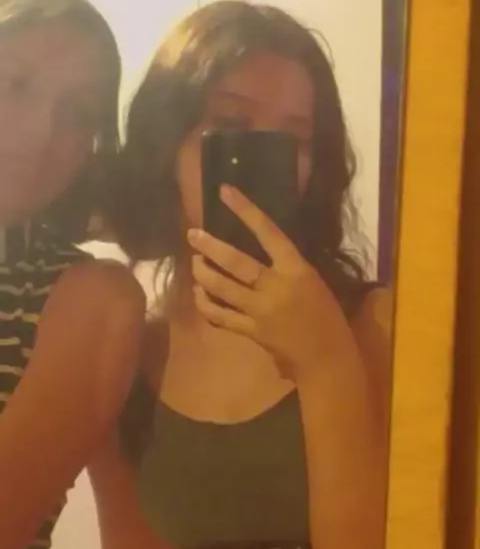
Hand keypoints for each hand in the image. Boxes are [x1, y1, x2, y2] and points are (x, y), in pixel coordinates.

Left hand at [187, 185, 349, 375]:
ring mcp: (261, 311)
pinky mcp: (251, 332)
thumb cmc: (326, 315)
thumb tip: (258, 250)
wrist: (327, 356)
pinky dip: (206, 305)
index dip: (246, 211)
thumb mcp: (312, 281)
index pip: (268, 233)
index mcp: (296, 269)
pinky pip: (220, 316)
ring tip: (195, 263)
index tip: (225, 192)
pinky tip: (199, 295)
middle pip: (236, 262)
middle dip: (210, 247)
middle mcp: (276, 287)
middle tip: (192, 235)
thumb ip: (285, 267)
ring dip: (203, 274)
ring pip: (222, 288)